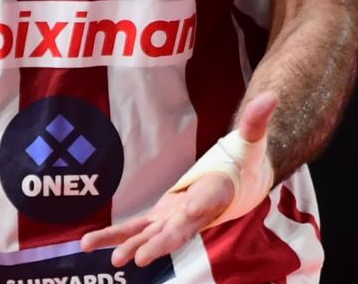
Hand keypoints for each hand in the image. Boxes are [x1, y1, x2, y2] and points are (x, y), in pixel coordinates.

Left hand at [80, 93, 277, 268]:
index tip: (191, 210)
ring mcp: (176, 220)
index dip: (198, 207)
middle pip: (177, 231)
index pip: (208, 201)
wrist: (239, 185)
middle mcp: (195, 215)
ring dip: (132, 246)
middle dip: (159, 244)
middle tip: (141, 258)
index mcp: (217, 195)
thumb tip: (270, 96)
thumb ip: (256, 120)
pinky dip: (113, 236)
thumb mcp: (250, 140)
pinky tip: (87, 244)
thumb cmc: (244, 162)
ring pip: (152, 236)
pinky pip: (134, 229)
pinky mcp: (161, 218)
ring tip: (115, 261)